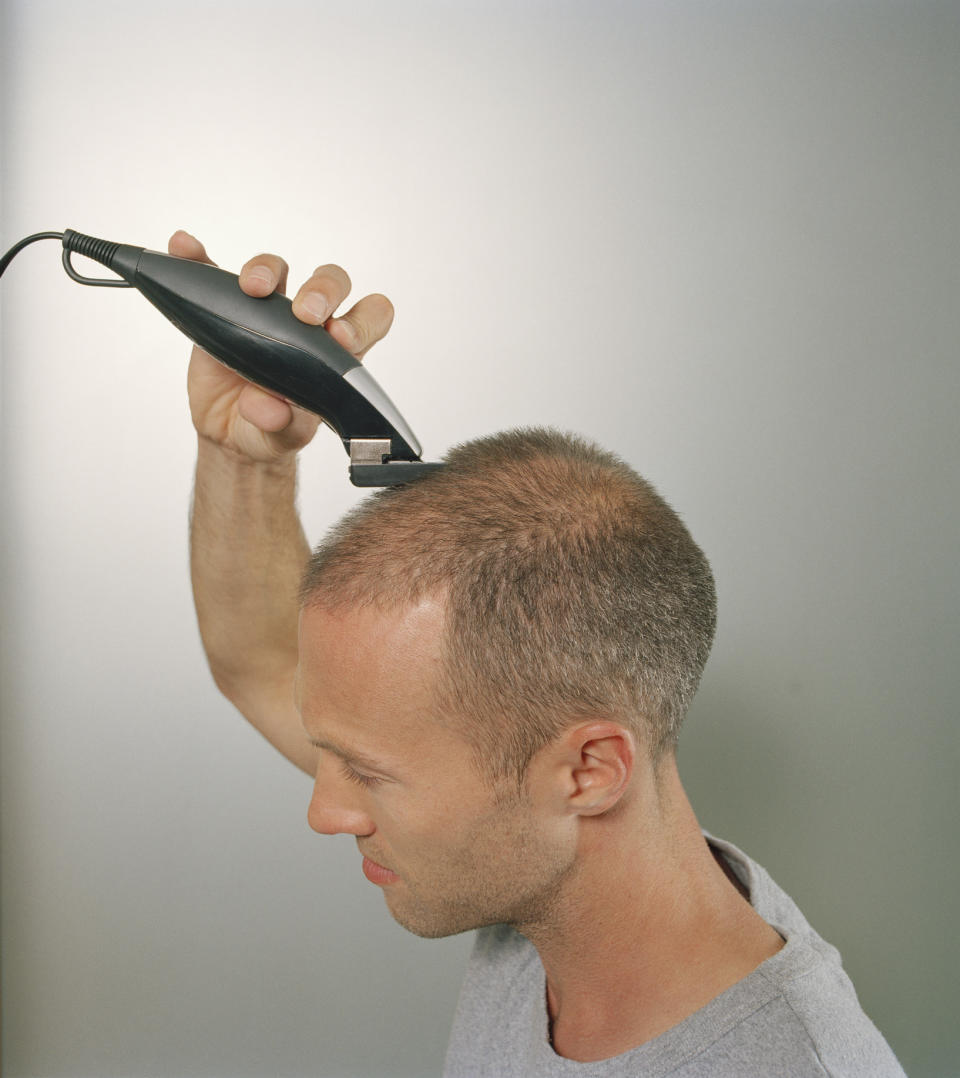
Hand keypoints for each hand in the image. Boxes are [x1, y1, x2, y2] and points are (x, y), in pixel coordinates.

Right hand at [169, 230, 394, 463]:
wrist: (231, 430)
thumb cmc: (271, 430)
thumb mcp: (282, 438)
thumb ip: (284, 427)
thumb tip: (271, 410)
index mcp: (335, 352)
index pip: (369, 318)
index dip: (362, 320)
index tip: (340, 336)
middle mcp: (306, 324)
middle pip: (329, 283)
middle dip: (321, 290)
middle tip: (304, 314)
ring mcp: (265, 310)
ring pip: (276, 270)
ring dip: (265, 269)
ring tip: (251, 288)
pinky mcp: (224, 306)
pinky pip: (211, 272)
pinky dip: (197, 257)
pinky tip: (185, 248)